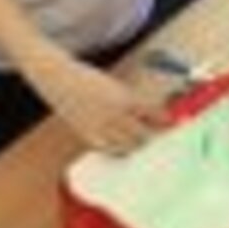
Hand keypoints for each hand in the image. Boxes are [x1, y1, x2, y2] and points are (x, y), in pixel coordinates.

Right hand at [37, 57, 167, 155]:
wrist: (58, 76)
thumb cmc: (86, 78)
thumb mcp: (114, 85)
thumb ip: (131, 100)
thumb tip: (149, 112)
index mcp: (123, 97)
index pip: (152, 113)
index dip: (164, 120)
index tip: (170, 123)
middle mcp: (113, 114)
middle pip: (142, 135)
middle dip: (152, 136)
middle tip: (159, 137)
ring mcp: (99, 126)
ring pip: (127, 146)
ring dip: (137, 146)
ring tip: (142, 144)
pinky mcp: (86, 133)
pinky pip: (107, 149)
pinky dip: (117, 151)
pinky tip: (122, 149)